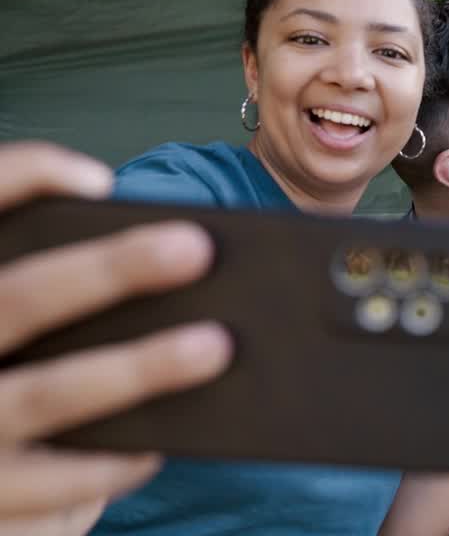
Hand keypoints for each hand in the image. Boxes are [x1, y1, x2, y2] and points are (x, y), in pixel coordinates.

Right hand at [0, 142, 232, 533]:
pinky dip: (117, 460)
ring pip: (48, 392)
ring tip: (215, 344)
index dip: (27, 180)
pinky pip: (58, 483)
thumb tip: (171, 256)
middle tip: (195, 248)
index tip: (102, 181)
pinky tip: (167, 439)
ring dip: (139, 367)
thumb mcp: (20, 331)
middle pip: (19, 299)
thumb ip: (54, 294)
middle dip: (110, 271)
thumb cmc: (15, 385)